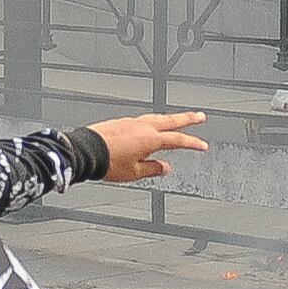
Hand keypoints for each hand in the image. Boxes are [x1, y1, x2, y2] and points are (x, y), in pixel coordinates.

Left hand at [89, 111, 210, 183]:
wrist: (84, 151)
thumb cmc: (106, 162)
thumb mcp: (134, 172)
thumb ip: (152, 169)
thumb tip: (165, 167)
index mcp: (150, 139)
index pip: (177, 140)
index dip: (192, 143)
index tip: (203, 145)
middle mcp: (142, 127)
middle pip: (171, 120)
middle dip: (188, 118)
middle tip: (200, 116)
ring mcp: (131, 122)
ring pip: (156, 117)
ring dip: (170, 118)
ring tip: (177, 119)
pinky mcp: (121, 122)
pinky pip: (142, 120)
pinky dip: (152, 122)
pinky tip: (150, 126)